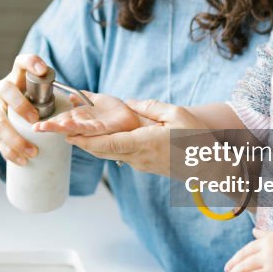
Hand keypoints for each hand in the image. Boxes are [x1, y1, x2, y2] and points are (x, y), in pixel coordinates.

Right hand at [0, 53, 48, 165]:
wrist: (7, 109)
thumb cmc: (31, 100)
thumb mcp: (40, 92)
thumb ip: (53, 92)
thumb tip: (77, 102)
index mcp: (16, 76)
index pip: (22, 62)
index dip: (32, 63)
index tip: (43, 70)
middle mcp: (0, 87)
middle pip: (6, 92)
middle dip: (21, 107)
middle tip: (36, 122)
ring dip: (14, 139)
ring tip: (32, 152)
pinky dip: (8, 151)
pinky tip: (21, 160)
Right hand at [33, 92, 145, 135]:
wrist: (134, 117)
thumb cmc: (116, 111)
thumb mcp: (96, 100)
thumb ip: (83, 98)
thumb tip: (70, 96)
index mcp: (81, 119)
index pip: (62, 120)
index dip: (50, 122)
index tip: (35, 124)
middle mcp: (85, 126)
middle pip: (64, 126)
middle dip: (50, 127)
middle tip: (36, 128)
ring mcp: (93, 129)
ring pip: (73, 129)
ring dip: (60, 129)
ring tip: (46, 128)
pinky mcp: (103, 130)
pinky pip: (89, 130)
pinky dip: (78, 130)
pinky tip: (69, 130)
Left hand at [66, 99, 206, 175]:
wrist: (211, 167)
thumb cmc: (197, 139)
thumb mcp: (177, 115)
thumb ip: (151, 107)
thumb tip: (130, 104)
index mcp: (146, 143)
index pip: (110, 143)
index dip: (87, 140)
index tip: (69, 135)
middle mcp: (139, 157)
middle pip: (103, 151)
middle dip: (81, 143)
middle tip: (61, 133)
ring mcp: (141, 164)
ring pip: (110, 154)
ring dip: (92, 146)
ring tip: (74, 134)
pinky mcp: (145, 166)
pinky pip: (121, 156)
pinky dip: (106, 148)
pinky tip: (99, 139)